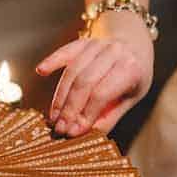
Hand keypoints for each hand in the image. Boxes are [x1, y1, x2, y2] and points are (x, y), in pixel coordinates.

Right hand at [36, 12, 152, 135]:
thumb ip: (109, 116)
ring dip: (60, 96)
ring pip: (72, 70)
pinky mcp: (84, 42)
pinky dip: (52, 60)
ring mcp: (98, 44)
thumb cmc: (133, 75)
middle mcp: (114, 52)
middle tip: (60, 128)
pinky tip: (41, 71)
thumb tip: (85, 134)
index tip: (73, 131)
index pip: (102, 94)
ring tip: (54, 117)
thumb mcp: (130, 98)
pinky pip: (66, 51)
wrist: (136, 43)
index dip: (85, 114)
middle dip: (69, 108)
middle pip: (84, 82)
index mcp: (130, 68)